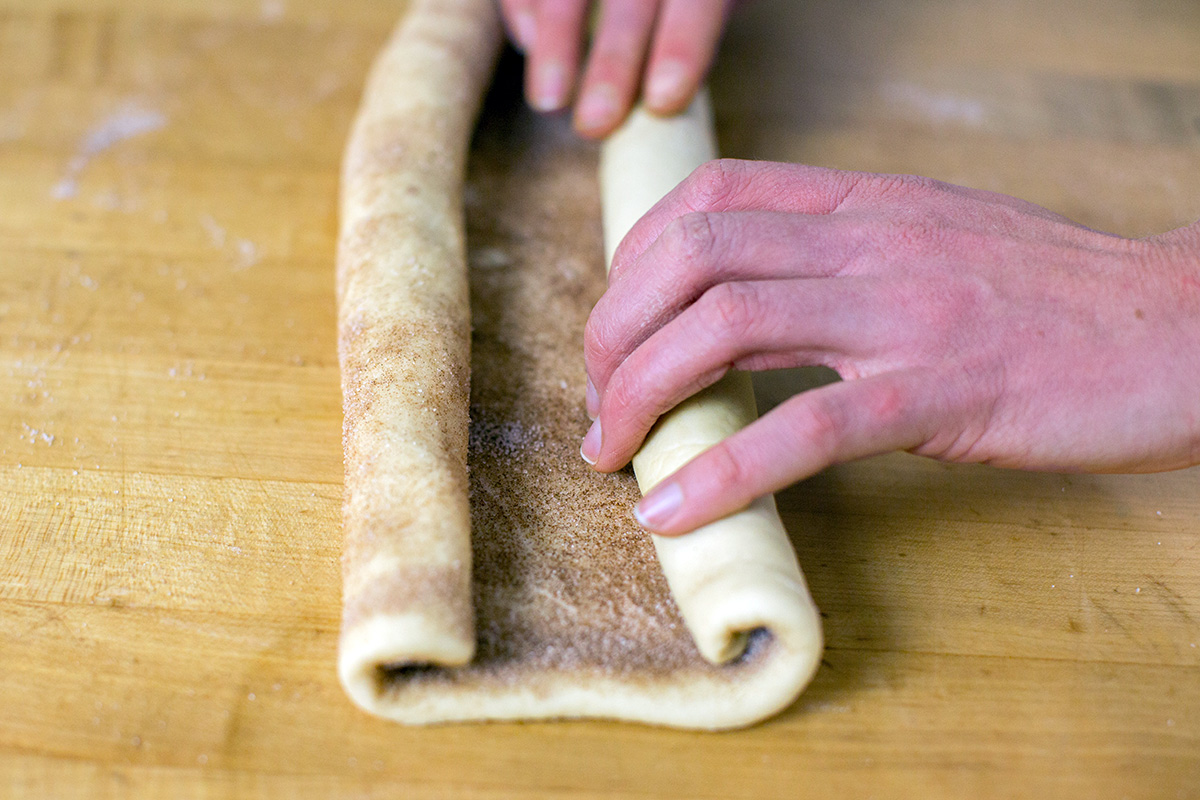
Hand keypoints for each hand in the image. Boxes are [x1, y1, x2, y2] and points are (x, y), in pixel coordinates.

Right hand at [498, 0, 736, 137]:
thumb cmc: (674, 4)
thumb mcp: (699, 13)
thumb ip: (688, 47)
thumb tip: (665, 115)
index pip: (698, 5)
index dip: (683, 47)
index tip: (664, 101)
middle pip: (634, 0)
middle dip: (614, 62)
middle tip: (595, 124)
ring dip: (557, 45)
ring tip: (549, 103)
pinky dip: (524, 11)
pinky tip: (528, 44)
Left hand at [581, 159, 1199, 534]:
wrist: (1183, 325)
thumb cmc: (1055, 296)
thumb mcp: (934, 241)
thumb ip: (842, 255)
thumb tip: (747, 302)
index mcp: (865, 203)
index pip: (709, 196)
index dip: (632, 260)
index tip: (617, 330)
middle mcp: (871, 241)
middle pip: (689, 255)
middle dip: (612, 332)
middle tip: (601, 407)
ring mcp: (905, 311)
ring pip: (725, 324)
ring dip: (641, 393)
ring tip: (611, 455)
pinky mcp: (943, 389)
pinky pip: (807, 425)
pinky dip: (724, 470)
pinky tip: (673, 511)